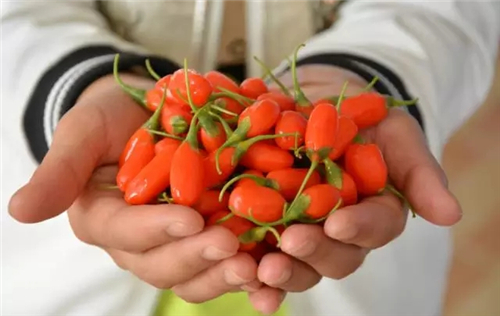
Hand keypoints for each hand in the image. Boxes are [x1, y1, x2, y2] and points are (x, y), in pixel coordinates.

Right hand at [8, 74, 260, 301]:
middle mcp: (141, 241)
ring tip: (257, 267)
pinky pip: (226, 261)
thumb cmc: (112, 118)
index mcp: (106, 220)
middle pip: (163, 264)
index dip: (155, 231)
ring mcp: (177, 242)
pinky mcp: (209, 235)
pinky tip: (273, 269)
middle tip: (231, 246)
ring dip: (225, 274)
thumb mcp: (84, 132)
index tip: (188, 220)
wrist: (149, 110)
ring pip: (196, 273)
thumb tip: (17, 211)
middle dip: (196, 257)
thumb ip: (59, 170)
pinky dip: (250, 270)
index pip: (125, 234)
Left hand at [246, 65, 462, 313]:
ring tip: (260, 270)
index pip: (373, 229)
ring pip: (296, 262)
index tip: (340, 222)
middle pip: (333, 256)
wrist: (316, 100)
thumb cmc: (361, 116)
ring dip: (280, 271)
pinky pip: (258, 251)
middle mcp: (337, 231)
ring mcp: (301, 229)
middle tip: (292, 244)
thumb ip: (418, 171)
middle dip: (313, 252)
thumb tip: (452, 214)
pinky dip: (248, 266)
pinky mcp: (265, 223)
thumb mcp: (394, 133)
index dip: (358, 228)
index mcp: (372, 212)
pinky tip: (236, 271)